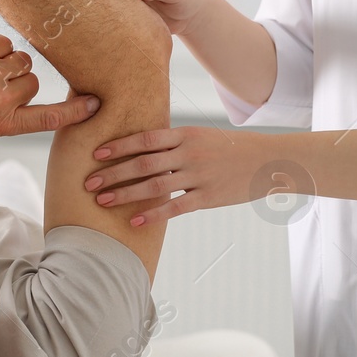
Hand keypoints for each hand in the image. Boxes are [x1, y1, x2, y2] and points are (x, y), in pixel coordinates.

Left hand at [0, 34, 100, 137]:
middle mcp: (1, 102)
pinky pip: (6, 43)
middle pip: (33, 82)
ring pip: (22, 60)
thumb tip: (30, 88)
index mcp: (1, 124)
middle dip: (17, 78)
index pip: (48, 119)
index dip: (73, 112)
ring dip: (5, 60)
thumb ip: (7, 111)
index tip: (94, 104)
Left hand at [81, 126, 280, 224]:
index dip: (119, 146)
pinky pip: (175, 208)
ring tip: (102, 201)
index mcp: (185, 134)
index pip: (145, 138)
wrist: (267, 161)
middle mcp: (189, 153)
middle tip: (88, 182)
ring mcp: (199, 176)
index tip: (96, 153)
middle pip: (143, 163)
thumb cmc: (229, 148)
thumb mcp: (202, 136)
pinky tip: (134, 221)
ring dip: (124, 194)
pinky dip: (152, 215)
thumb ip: (174, 142)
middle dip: (113, 173)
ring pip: (154, 186)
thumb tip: (142, 148)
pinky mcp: (208, 197)